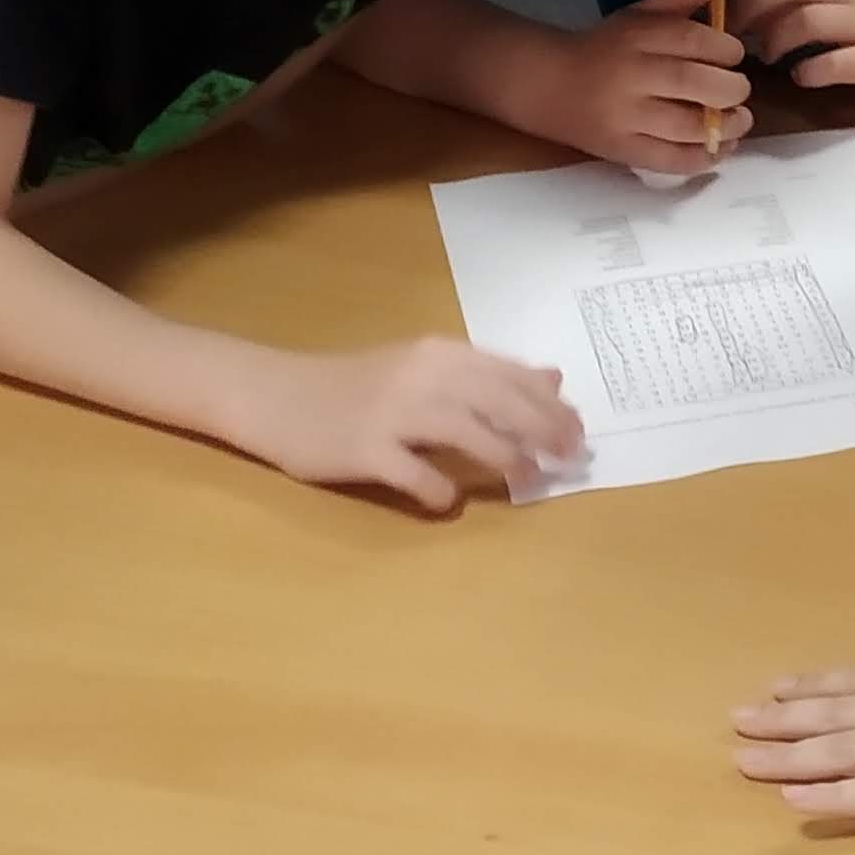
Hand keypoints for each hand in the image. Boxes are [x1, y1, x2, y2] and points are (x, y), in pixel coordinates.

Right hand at [228, 337, 583, 507]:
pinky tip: (447, 500)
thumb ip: (486, 375)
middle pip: (498, 400)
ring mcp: (391, 413)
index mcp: (438, 354)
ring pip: (465, 431)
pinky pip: (414, 473)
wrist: (276, 396)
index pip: (510, 374)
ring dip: (504, 457)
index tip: (579, 431)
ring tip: (526, 479)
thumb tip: (553, 378)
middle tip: (569, 458)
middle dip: (542, 429)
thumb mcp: (424, 369)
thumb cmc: (355, 386)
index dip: (550, 404)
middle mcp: (420, 377)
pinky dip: (437, 489)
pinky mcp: (364, 449)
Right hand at [534, 0, 753, 169]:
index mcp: (635, 36)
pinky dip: (705, 157)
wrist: (549, 86)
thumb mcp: (638, 15)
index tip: (733, 55)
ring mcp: (626, 118)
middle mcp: (630, 76)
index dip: (725, 49)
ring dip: (726, 126)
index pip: (692, 39)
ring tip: (740, 119)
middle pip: (693, 82)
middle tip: (738, 89)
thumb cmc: (604, 48)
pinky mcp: (624, 151)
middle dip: (731, 88)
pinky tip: (721, 146)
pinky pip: (672, 160)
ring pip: (687, 126)